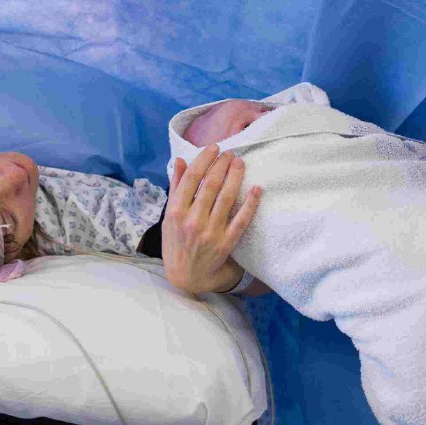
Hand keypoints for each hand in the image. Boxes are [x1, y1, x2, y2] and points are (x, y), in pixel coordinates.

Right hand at [162, 145, 261, 294]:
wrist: (186, 276)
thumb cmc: (176, 242)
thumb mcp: (169, 216)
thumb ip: (175, 188)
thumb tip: (179, 160)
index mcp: (175, 212)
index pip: (191, 179)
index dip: (204, 160)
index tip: (214, 148)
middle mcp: (192, 221)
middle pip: (210, 185)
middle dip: (222, 165)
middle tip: (230, 153)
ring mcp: (210, 233)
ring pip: (226, 198)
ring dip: (235, 177)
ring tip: (240, 163)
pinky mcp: (226, 243)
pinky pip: (241, 220)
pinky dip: (250, 204)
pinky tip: (256, 189)